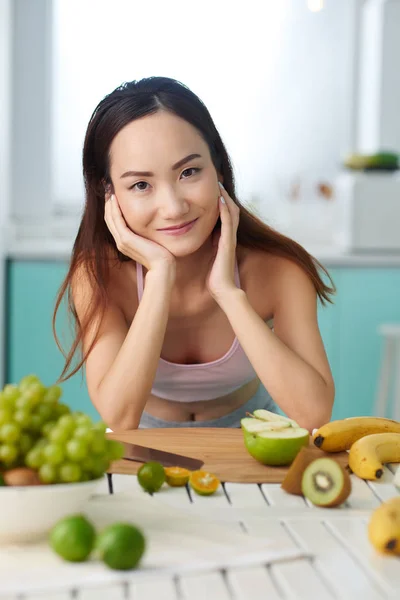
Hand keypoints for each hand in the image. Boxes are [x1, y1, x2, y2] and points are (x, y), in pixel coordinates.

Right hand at [104, 193, 174, 271]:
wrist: (163, 265)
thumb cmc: (161, 253)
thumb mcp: (151, 238)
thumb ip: (146, 231)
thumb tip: (151, 219)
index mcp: (125, 241)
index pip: (114, 221)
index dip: (112, 207)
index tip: (113, 193)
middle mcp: (120, 241)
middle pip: (109, 218)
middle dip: (108, 202)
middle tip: (108, 187)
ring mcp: (122, 241)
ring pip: (110, 218)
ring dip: (109, 203)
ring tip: (110, 190)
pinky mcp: (126, 240)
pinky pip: (116, 221)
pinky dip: (114, 209)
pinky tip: (114, 198)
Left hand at [207, 183, 240, 302]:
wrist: (222, 291)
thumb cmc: (214, 278)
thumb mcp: (207, 258)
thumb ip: (205, 248)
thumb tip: (193, 239)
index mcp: (224, 239)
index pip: (224, 215)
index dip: (220, 202)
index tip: (212, 189)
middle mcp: (229, 236)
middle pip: (230, 210)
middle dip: (224, 195)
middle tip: (217, 181)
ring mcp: (230, 239)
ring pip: (231, 213)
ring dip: (226, 198)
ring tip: (219, 184)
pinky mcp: (228, 243)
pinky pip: (228, 223)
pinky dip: (225, 210)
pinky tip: (220, 199)